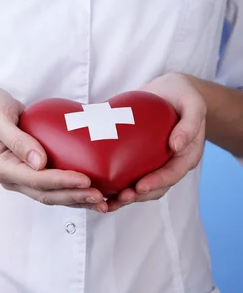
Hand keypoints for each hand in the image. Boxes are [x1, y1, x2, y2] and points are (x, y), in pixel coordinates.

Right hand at [0, 85, 107, 212]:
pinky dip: (72, 191)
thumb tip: (39, 162)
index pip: (34, 179)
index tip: (85, 179)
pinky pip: (53, 187)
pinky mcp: (31, 173)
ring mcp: (20, 178)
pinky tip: (91, 192)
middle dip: (73, 196)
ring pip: (51, 196)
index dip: (60, 181)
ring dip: (76, 200)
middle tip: (99, 196)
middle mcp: (11, 178)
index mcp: (1, 167)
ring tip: (101, 201)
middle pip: (45, 194)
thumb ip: (17, 139)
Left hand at [107, 73, 206, 211]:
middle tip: (119, 198)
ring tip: (107, 202)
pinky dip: (117, 184)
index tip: (140, 187)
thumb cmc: (183, 94)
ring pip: (142, 187)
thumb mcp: (192, 103)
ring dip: (125, 197)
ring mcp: (156, 162)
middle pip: (156, 187)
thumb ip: (190, 123)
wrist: (171, 91)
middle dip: (137, 196)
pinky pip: (130, 175)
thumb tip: (177, 146)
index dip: (157, 182)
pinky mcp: (140, 159)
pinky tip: (100, 189)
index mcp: (187, 154)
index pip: (173, 174)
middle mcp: (171, 163)